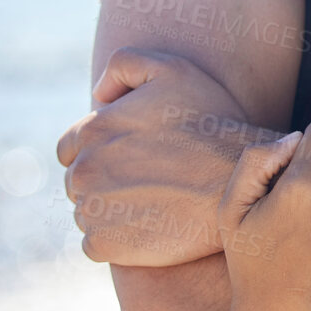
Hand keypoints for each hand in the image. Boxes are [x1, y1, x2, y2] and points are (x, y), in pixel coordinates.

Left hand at [56, 48, 262, 265]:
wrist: (240, 180)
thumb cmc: (211, 123)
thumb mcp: (174, 70)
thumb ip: (125, 65)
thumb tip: (97, 95)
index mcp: (93, 129)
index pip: (70, 147)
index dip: (101, 149)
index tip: (135, 155)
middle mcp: (83, 171)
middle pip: (78, 181)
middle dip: (105, 179)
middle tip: (151, 178)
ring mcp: (93, 211)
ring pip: (86, 212)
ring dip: (111, 209)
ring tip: (155, 200)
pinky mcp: (106, 246)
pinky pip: (95, 244)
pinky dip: (117, 238)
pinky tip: (151, 224)